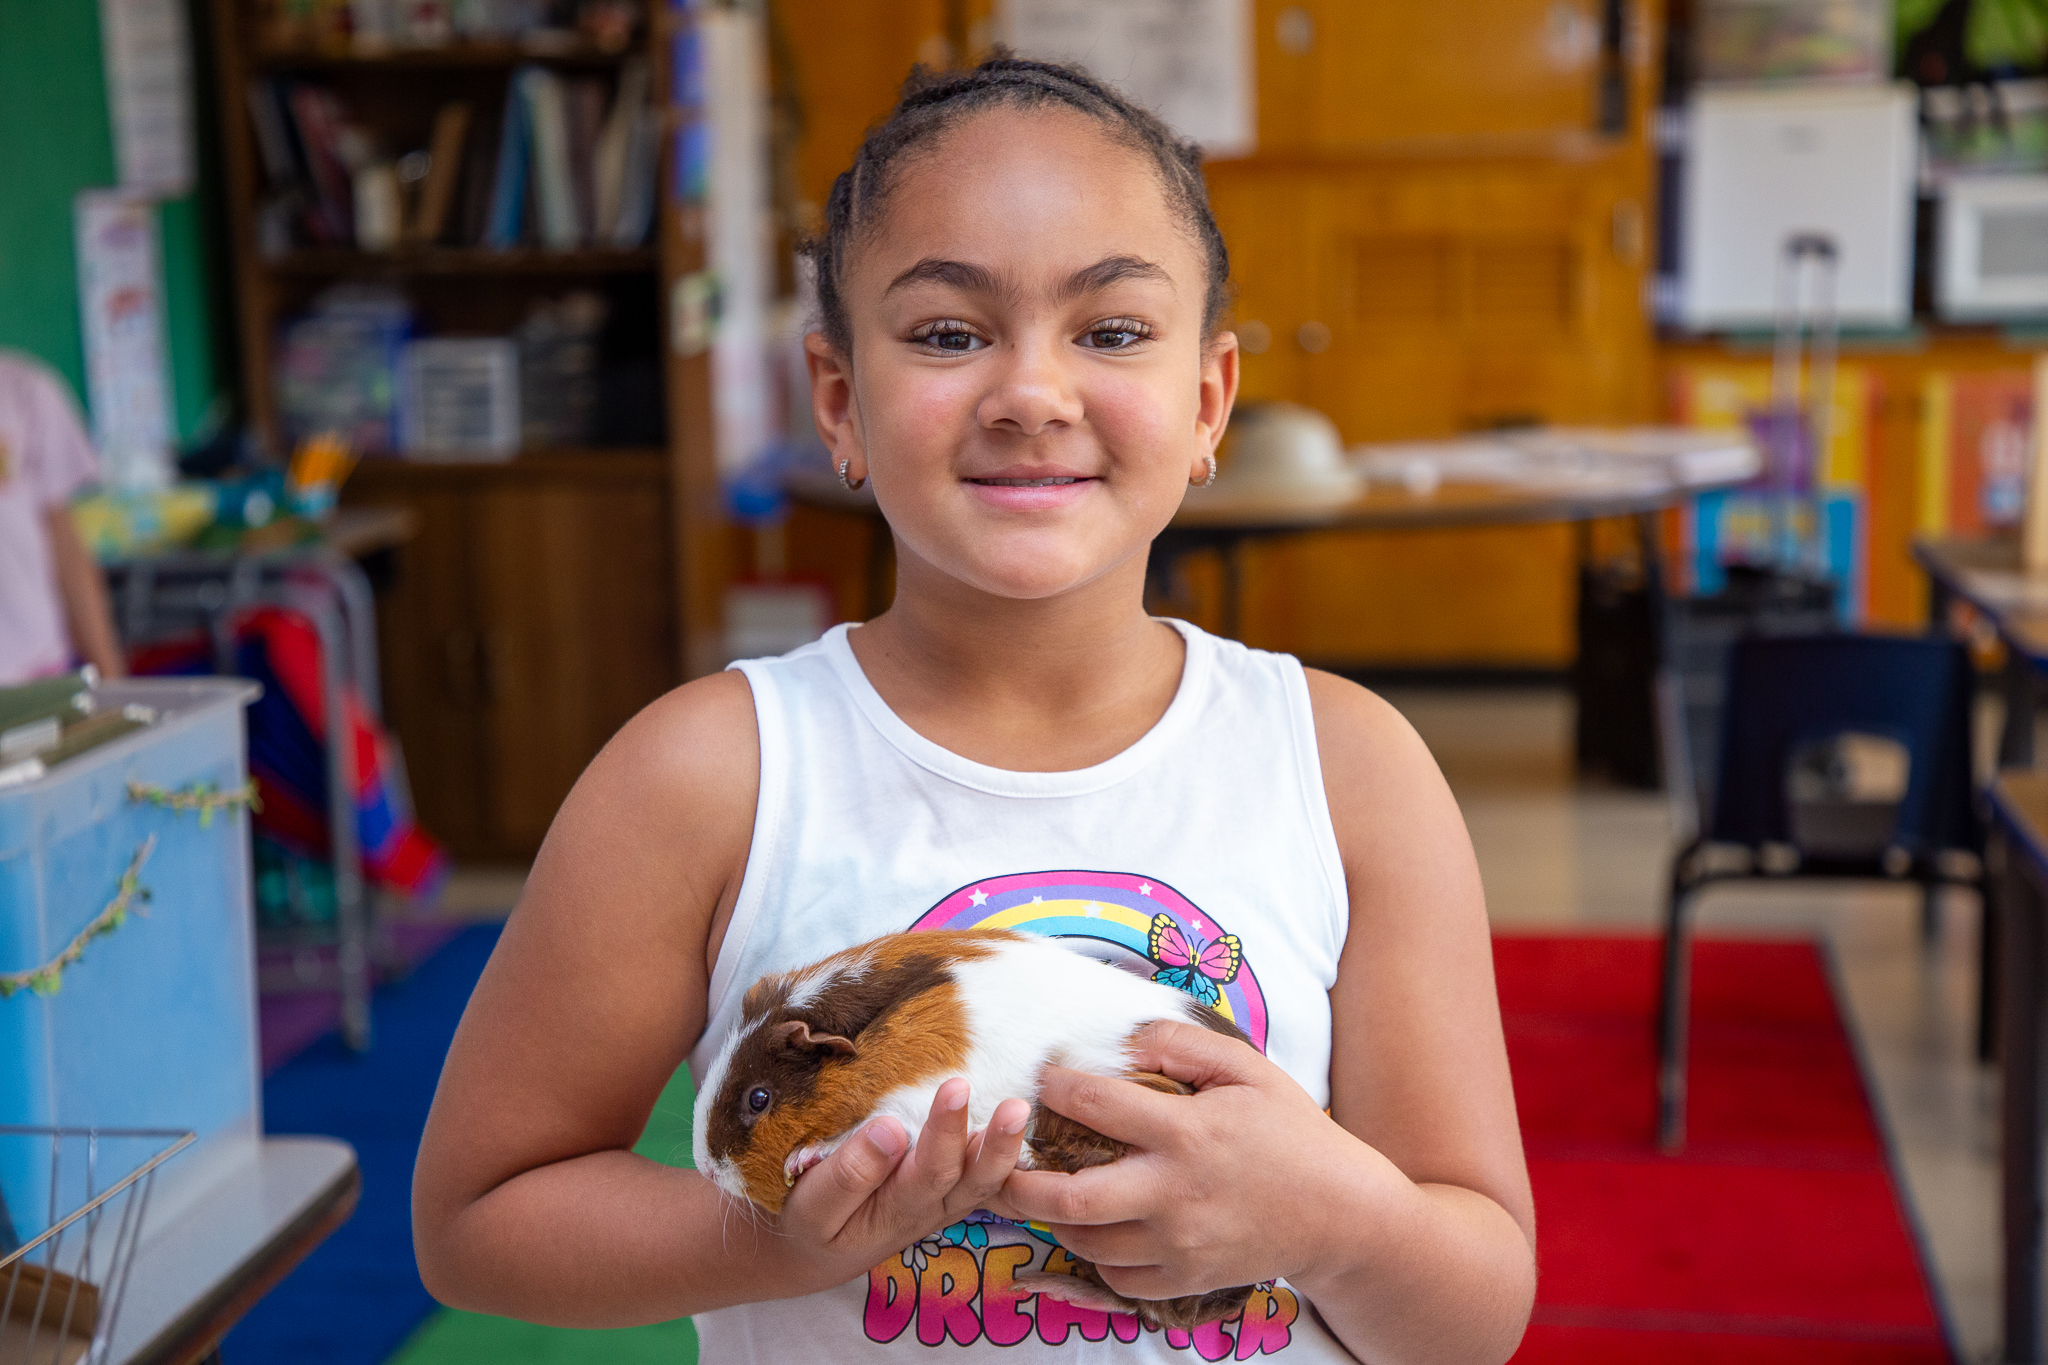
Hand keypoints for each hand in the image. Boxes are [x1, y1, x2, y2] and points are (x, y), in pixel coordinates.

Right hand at [767, 1079, 1029, 1295]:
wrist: (814, 1249)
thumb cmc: (810, 1221)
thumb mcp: (814, 1209)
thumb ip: (849, 1174)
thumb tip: (889, 1127)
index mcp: (897, 1212)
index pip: (930, 1172)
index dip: (946, 1132)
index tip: (954, 1088)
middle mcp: (932, 1207)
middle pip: (971, 1177)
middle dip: (992, 1140)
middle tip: (1014, 1104)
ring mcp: (946, 1199)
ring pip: (986, 1179)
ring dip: (1007, 1146)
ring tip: (1022, 1108)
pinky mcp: (950, 1186)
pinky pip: (984, 1173)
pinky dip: (1004, 1151)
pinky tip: (1018, 1115)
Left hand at [990, 1021, 1376, 1302]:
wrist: (1341, 1214)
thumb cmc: (1290, 1133)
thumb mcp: (1246, 1070)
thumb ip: (1182, 1045)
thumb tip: (1124, 1035)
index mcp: (1188, 1133)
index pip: (1097, 1105)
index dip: (1057, 1087)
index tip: (1042, 1079)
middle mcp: (1175, 1194)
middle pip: (1070, 1199)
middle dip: (1019, 1183)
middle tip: (997, 1164)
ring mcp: (1178, 1245)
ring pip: (1086, 1242)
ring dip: (1053, 1218)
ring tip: (1040, 1193)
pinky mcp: (1185, 1279)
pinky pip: (1117, 1277)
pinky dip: (1095, 1254)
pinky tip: (1094, 1228)